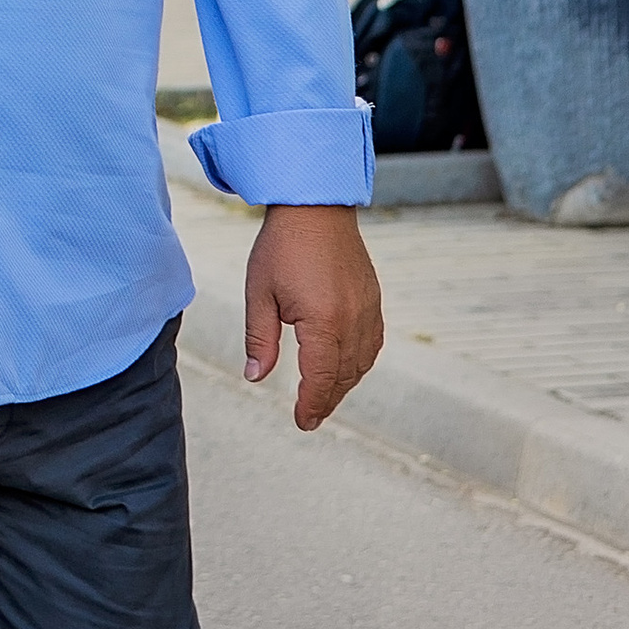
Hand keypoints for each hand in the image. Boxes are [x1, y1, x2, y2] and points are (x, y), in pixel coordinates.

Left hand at [244, 205, 384, 430]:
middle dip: (327, 400)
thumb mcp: (260, 294)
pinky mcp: (373, 299)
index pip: (321, 378)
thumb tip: (255, 377)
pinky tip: (345, 368)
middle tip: (310, 417)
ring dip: (344, 385)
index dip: (312, 404)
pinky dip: (360, 363)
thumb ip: (259, 340)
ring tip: (323, 398)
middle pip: (344, 376)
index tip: (303, 422)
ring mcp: (368, 309)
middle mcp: (352, 320)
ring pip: (362, 363)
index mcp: (323, 321)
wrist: (315, 207)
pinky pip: (373, 343)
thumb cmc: (281, 247)